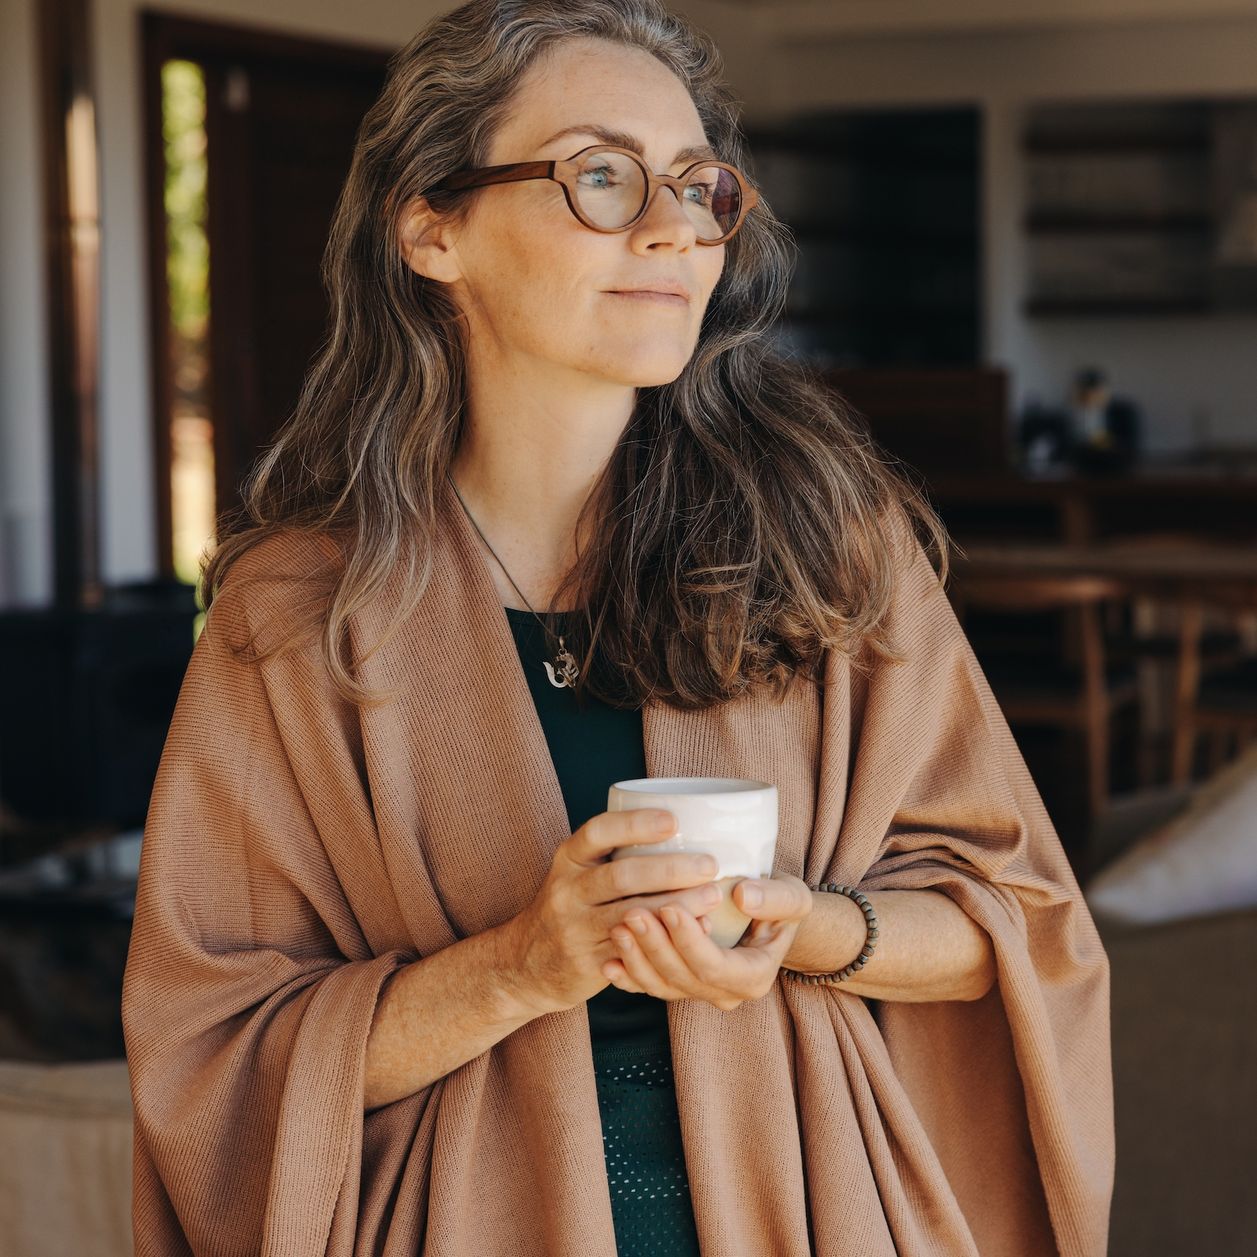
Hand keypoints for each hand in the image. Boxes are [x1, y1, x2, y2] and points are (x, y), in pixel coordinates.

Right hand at [503, 808, 724, 1016]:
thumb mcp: (579, 871)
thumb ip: (618, 854)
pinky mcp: (589, 962)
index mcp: (569, 858)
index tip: (673, 820)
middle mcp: (568, 890)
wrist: (528, 961)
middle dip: (670, 869)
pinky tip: (698, 932)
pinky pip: (635, 950)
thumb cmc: (574, 904)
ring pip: (633, 916)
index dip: (635, 825)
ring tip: (712, 897)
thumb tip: (688, 834)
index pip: (598, 832)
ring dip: (677, 906)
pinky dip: (669, 939)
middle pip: (621, 875)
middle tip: (709, 864)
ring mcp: (576, 928)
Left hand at [602, 873, 812, 1010]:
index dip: (688, 941)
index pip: (713, 966)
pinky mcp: (678, 984)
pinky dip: (627, 976)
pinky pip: (649, 987)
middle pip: (681, 978)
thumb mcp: (792, 897)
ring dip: (636, 959)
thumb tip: (743, 895)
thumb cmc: (780, 904)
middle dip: (655, 947)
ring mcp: (698, 993)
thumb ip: (775, 899)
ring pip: (661, 986)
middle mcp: (724, 993)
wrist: (769, 918)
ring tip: (618, 927)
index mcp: (753, 977)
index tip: (669, 908)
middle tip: (632, 913)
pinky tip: (608, 960)